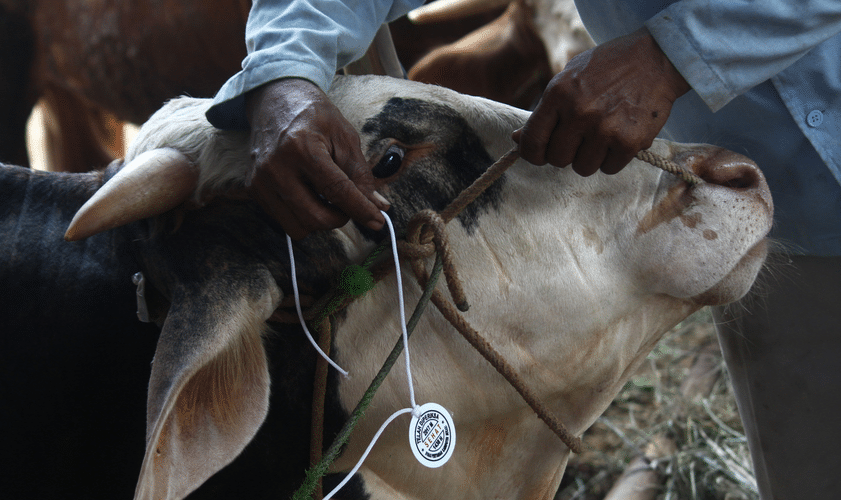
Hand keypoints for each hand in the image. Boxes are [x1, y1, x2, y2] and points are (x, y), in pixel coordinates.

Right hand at [245, 78, 388, 238]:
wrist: (276, 100)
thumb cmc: (314, 116)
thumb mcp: (345, 136)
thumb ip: (361, 174)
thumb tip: (378, 206)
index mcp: (302, 147)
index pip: (336, 190)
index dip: (361, 209)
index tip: (377, 221)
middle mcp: (276, 167)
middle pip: (316, 217)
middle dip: (340, 218)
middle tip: (349, 204)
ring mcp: (261, 180)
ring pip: (299, 227)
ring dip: (320, 220)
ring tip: (327, 198)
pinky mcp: (253, 189)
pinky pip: (284, 221)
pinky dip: (302, 216)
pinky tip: (309, 196)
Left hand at [513, 27, 689, 175]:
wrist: (655, 58)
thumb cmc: (606, 68)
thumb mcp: (568, 78)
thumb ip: (544, 111)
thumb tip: (517, 139)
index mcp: (558, 94)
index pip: (532, 141)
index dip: (532, 153)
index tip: (538, 154)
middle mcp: (579, 112)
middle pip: (557, 159)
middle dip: (564, 153)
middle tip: (578, 138)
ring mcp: (605, 129)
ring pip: (582, 168)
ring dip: (589, 157)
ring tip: (600, 135)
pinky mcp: (629, 142)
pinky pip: (609, 168)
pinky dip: (612, 158)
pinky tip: (618, 137)